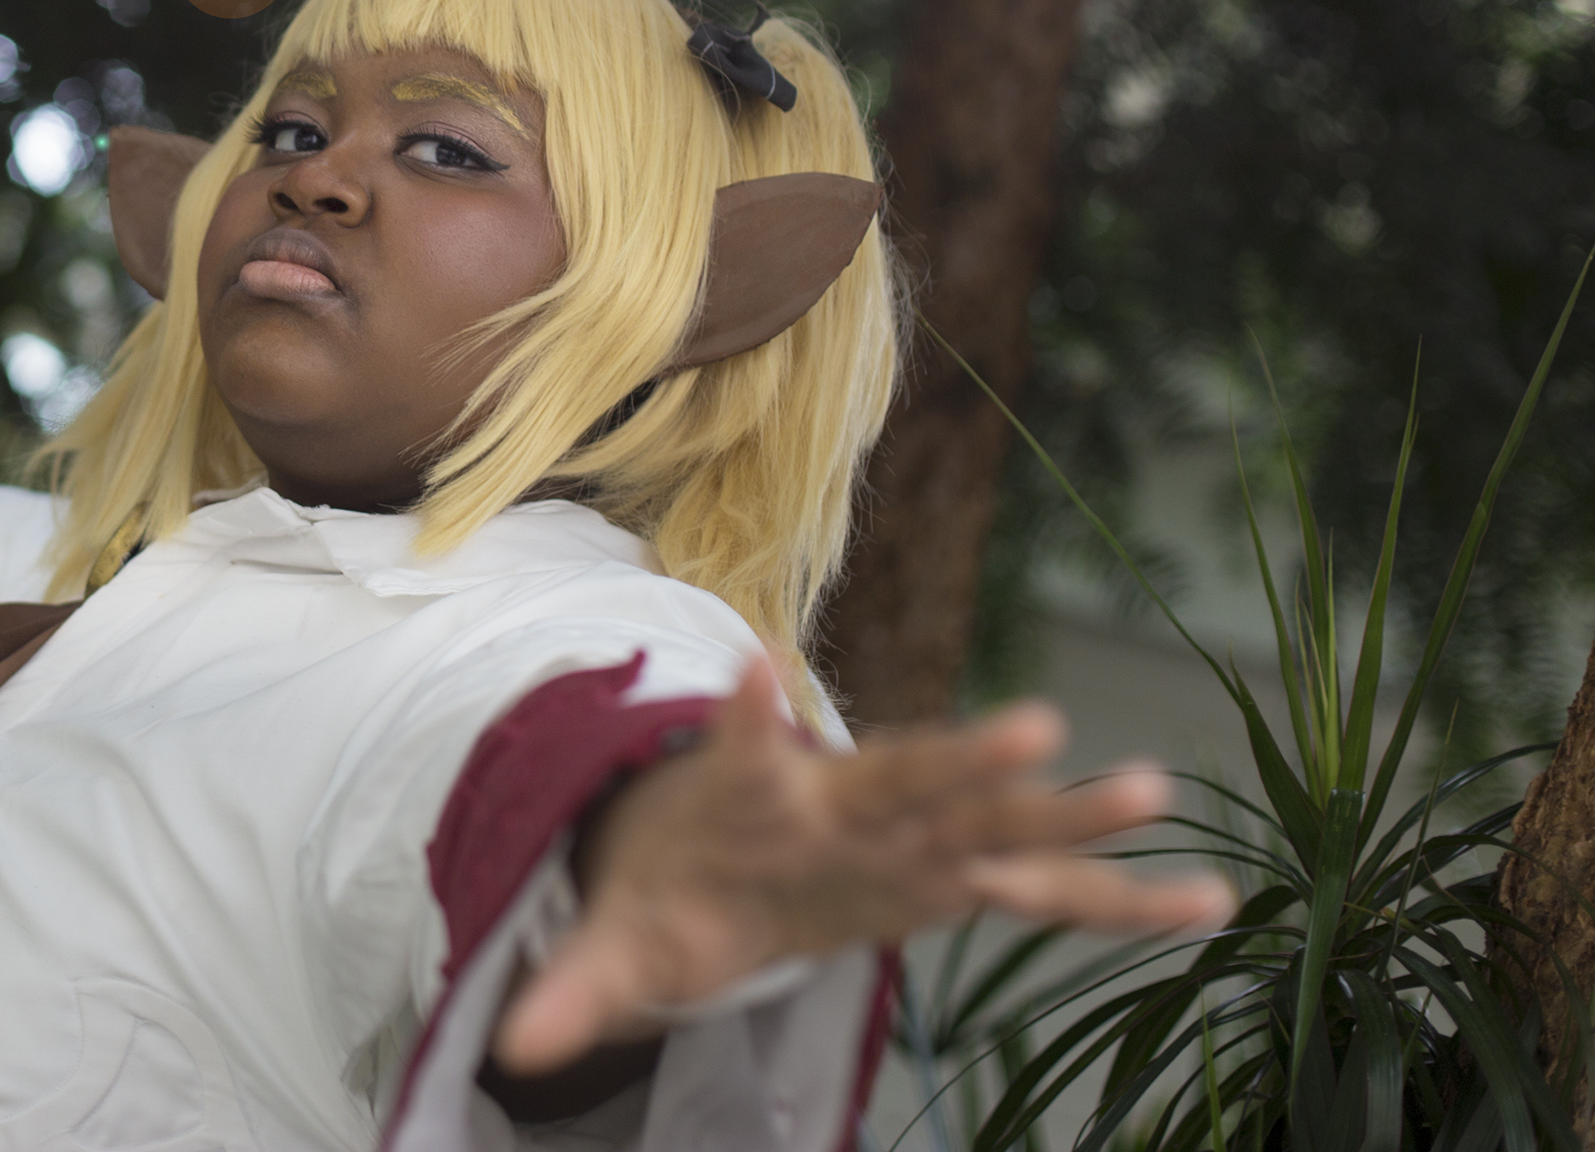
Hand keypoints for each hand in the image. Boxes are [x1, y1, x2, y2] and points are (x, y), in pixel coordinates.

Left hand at [492, 659, 1236, 1074]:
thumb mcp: (620, 945)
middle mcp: (838, 799)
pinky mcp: (954, 871)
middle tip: (1038, 726)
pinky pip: (1042, 886)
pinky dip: (1116, 896)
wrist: (707, 850)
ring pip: (989, 814)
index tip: (755, 670)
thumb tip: (511, 1047)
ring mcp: (906, 830)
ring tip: (1148, 787)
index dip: (750, 714)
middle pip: (901, 772)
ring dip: (1063, 809)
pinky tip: (1205, 899)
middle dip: (964, 758)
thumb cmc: (667, 890)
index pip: (743, 750)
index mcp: (749, 803)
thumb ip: (576, 990)